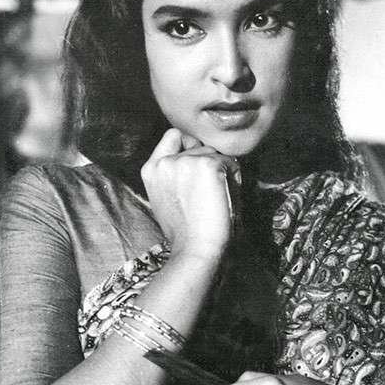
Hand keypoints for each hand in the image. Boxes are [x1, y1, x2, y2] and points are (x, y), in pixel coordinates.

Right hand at [141, 129, 240, 260]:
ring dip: (221, 170)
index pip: (173, 136)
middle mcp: (164, 161)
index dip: (189, 148)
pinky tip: (224, 198)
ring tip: (215, 199)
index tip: (197, 170)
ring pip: (215, 152)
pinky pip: (231, 162)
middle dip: (208, 162)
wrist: (196, 248)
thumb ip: (174, 174)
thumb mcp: (166, 197)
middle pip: (198, 144)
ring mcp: (185, 161)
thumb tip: (199, 155)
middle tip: (208, 193)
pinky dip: (234, 178)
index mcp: (151, 169)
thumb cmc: (186, 232)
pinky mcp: (207, 165)